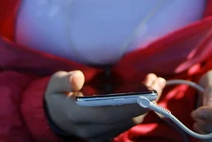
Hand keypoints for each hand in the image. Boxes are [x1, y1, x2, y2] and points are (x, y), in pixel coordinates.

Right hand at [45, 71, 165, 140]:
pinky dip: (141, 107)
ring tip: (157, 82)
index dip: (130, 104)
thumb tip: (77, 78)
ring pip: (131, 121)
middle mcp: (91, 130)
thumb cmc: (56, 96)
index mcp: (77, 115)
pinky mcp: (108, 134)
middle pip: (125, 118)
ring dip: (147, 102)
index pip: (108, 113)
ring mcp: (101, 135)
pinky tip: (150, 92)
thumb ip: (64, 80)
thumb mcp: (54, 84)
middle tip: (157, 80)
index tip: (149, 92)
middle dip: (146, 100)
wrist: (55, 118)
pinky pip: (129, 122)